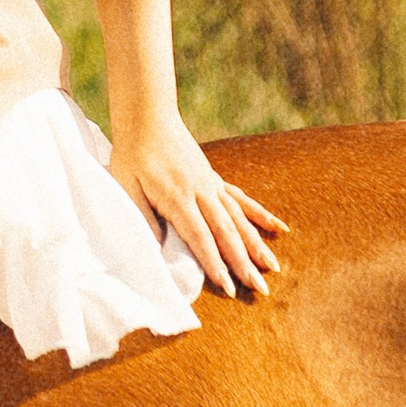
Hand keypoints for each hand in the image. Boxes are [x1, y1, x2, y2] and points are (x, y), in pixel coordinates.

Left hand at [106, 110, 285, 296]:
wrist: (148, 117)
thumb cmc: (132, 154)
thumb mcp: (125, 185)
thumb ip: (142, 216)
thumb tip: (158, 246)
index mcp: (177, 198)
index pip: (200, 237)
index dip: (214, 264)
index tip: (228, 287)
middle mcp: (201, 193)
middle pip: (226, 234)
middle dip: (243, 264)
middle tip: (260, 289)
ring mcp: (211, 185)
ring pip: (239, 220)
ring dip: (257, 245)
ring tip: (274, 268)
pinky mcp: (214, 179)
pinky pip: (241, 199)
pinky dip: (261, 214)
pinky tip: (279, 228)